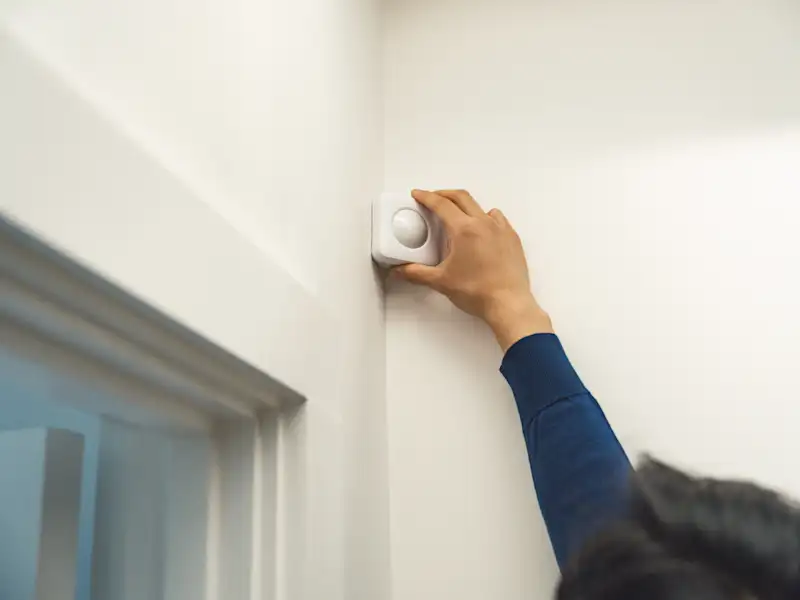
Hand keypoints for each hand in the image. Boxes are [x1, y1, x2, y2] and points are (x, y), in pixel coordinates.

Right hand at [394, 189, 552, 350]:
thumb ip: (417, 273)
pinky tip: (483, 228)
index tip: (419, 194)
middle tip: (433, 198)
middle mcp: (484, 224)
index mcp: (464, 230)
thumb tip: (400, 271)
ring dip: (466, 205)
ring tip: (458, 214)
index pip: (441, 204)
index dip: (427, 197)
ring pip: (481, 207)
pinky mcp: (512, 239)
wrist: (508, 304)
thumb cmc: (478, 292)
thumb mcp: (441, 282)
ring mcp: (501, 229)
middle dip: (444, 194)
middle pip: (461, 197)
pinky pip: (498, 219)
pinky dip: (487, 218)